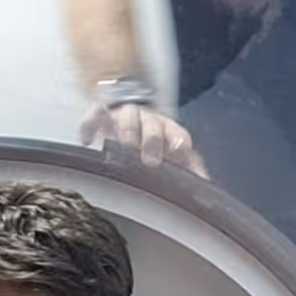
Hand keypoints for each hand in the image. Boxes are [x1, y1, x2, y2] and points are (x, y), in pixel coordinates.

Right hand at [80, 102, 207, 177]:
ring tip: (123, 148)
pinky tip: (89, 141)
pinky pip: (94, 116)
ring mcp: (124, 115)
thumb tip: (206, 187)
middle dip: (153, 141)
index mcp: (169, 130)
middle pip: (154, 126)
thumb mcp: (173, 152)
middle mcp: (149, 120)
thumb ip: (189, 168)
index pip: (178, 135)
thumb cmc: (153, 138)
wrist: (126, 108)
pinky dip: (91, 126)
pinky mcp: (101, 113)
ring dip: (127, 131)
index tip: (178, 153)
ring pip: (128, 117)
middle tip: (150, 162)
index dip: (178, 143)